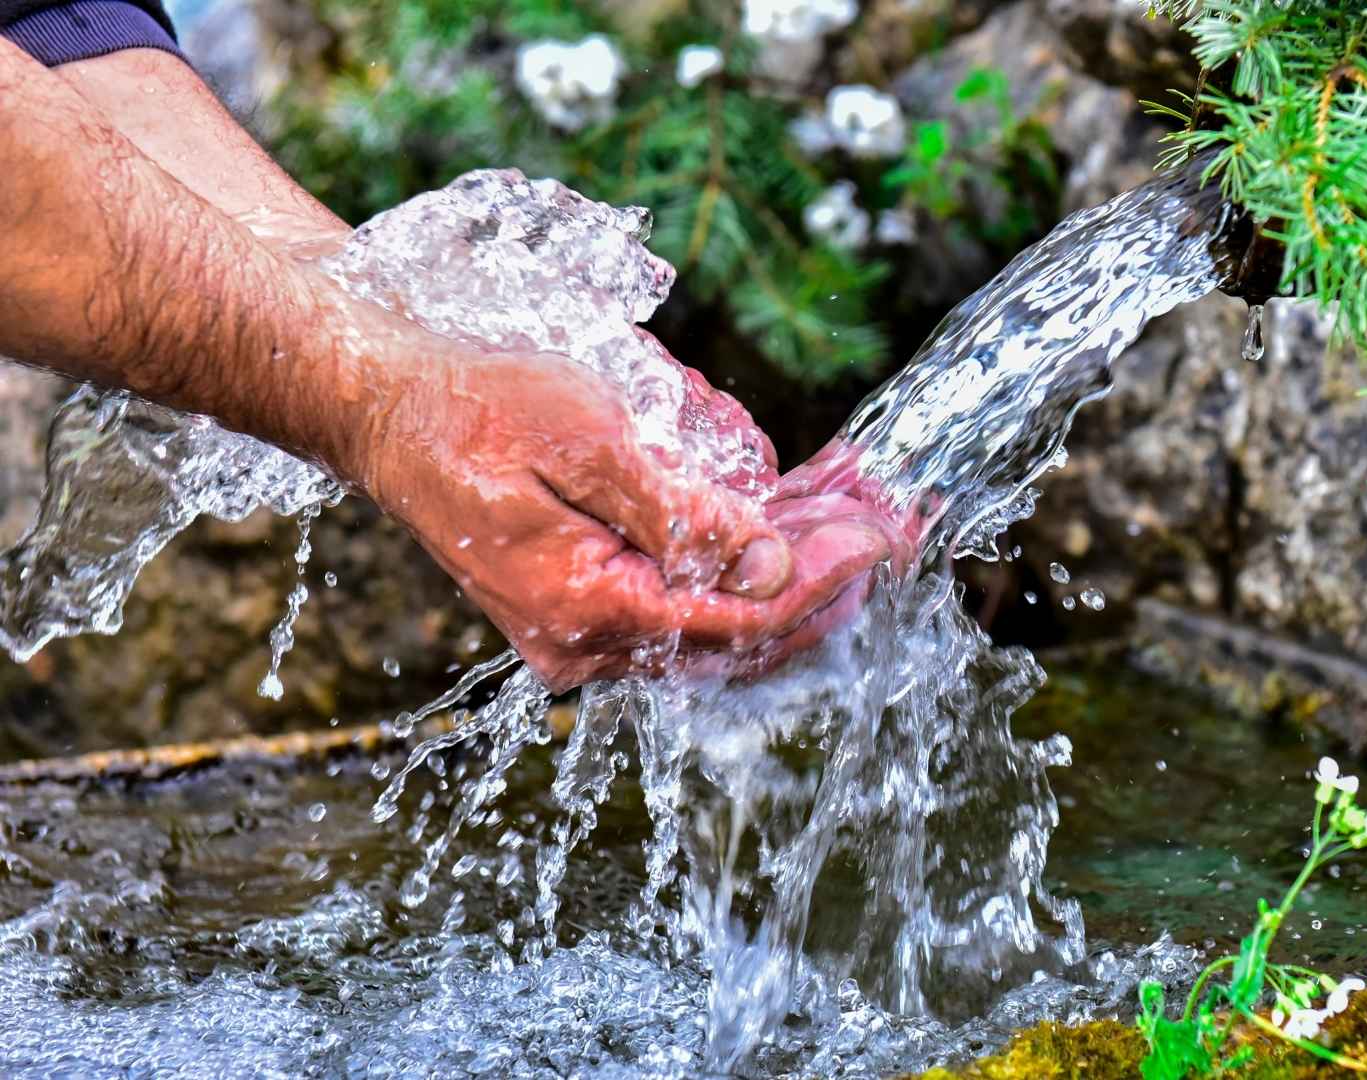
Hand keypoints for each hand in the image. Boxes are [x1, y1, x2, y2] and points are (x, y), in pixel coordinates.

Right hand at [346, 346, 891, 689]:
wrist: (386, 407)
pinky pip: (688, 592)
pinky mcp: (590, 601)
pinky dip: (744, 552)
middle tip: (900, 521)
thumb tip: (773, 564)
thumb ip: (684, 513)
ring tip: (861, 503)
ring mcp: (587, 629)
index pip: (739, 622)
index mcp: (587, 613)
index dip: (823, 581)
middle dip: (827, 575)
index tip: (888, 533)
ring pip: (723, 613)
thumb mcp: (590, 442)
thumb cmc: (476, 409)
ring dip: (795, 560)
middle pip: (743, 632)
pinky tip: (792, 503)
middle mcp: (589, 643)